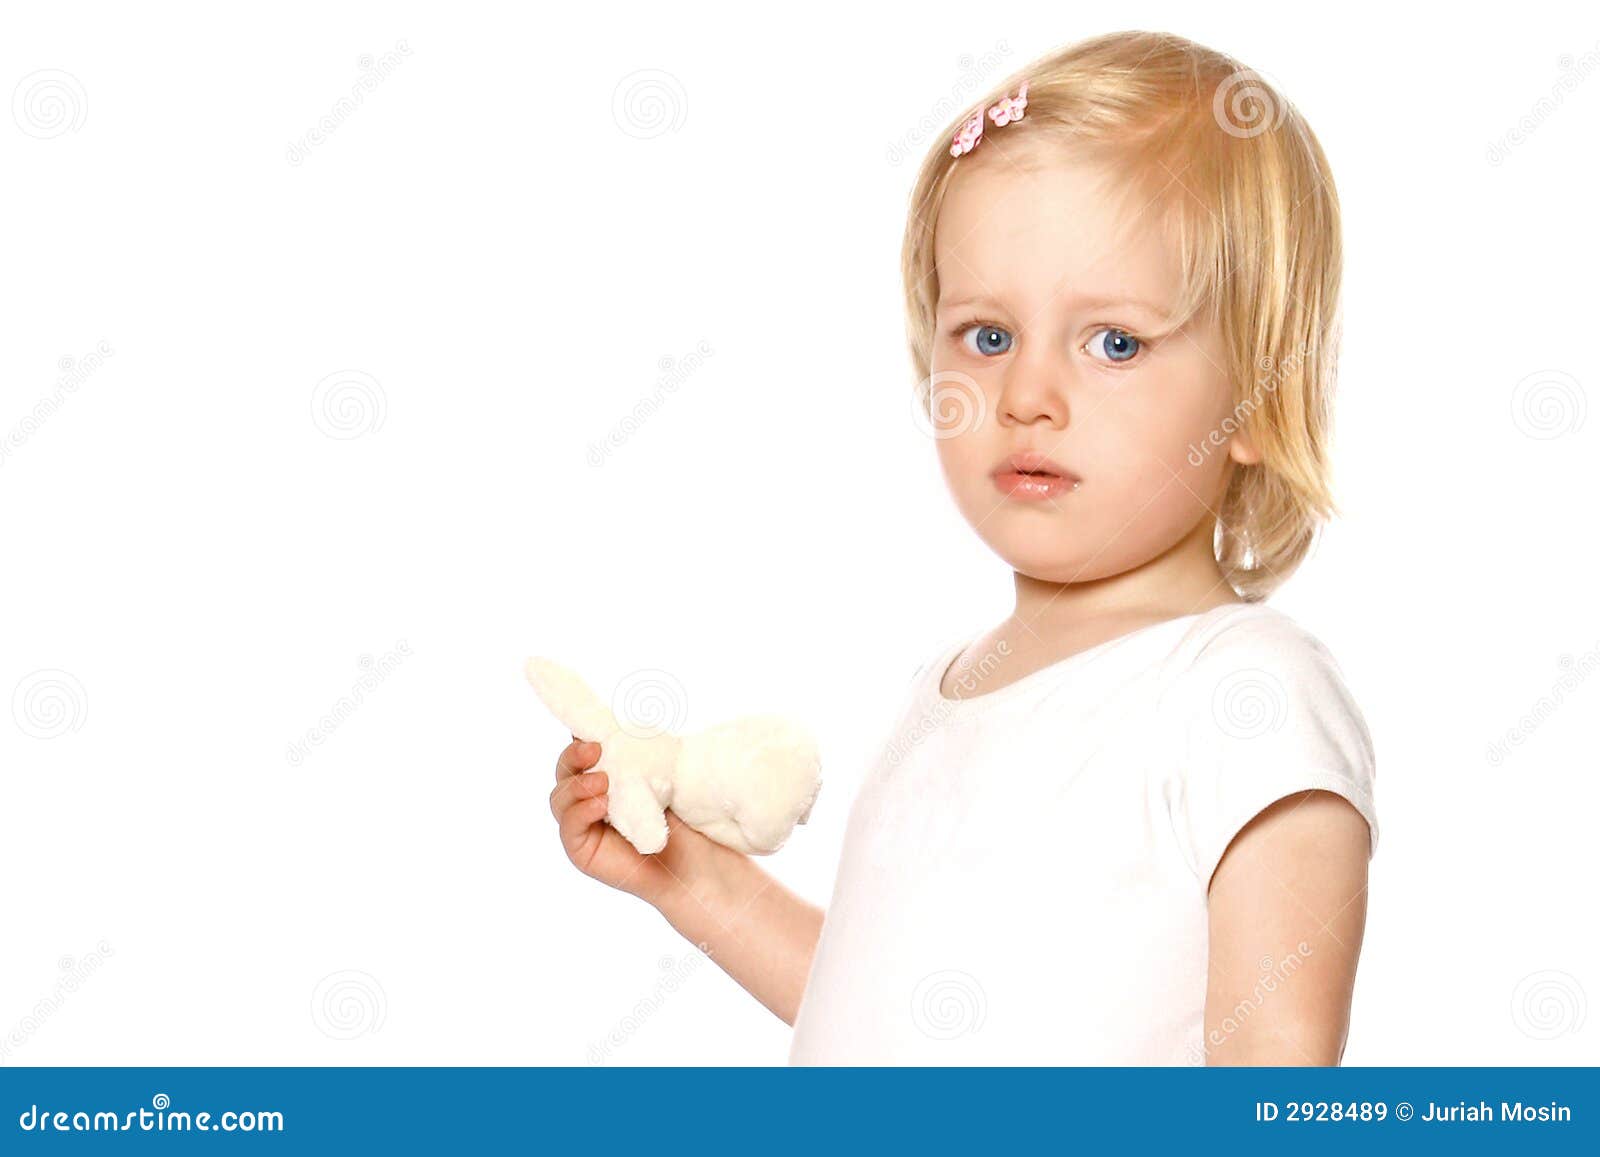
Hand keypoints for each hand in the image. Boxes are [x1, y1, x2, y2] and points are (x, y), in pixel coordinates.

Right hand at [549, 737, 724, 904]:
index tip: (591, 727)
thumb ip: (634, 752)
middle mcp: (588, 799)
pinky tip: (600, 805)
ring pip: (560, 798)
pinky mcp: (581, 850)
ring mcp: (582, 825)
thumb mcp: (658, 774)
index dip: (579, 738)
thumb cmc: (682, 815)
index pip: (581, 752)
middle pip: (564, 772)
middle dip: (573, 757)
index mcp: (604, 775)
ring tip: (602, 781)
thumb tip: (617, 719)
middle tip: (594, 749)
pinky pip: (569, 827)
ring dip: (577, 786)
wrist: (695, 859)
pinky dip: (580, 812)